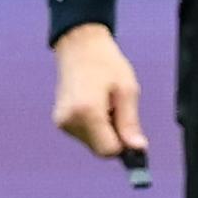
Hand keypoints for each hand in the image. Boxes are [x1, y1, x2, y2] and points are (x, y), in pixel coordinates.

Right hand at [52, 23, 147, 158]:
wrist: (80, 47)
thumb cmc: (106, 64)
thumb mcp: (127, 90)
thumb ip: (130, 122)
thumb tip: (138, 149)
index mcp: (87, 112)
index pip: (108, 150)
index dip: (124, 145)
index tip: (132, 131)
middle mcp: (70, 121)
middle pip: (100, 149)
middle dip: (114, 136)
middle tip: (117, 108)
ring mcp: (62, 122)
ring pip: (92, 143)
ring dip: (104, 130)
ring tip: (105, 102)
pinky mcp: (59, 122)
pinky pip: (84, 135)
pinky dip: (94, 126)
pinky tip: (95, 104)